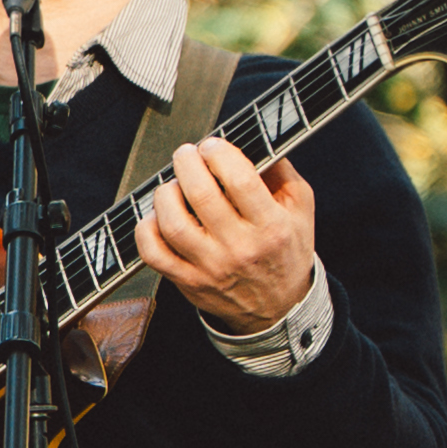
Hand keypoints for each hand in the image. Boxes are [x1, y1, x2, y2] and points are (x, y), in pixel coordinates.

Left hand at [132, 135, 319, 332]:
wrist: (278, 309)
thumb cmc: (286, 250)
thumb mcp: (300, 210)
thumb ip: (281, 172)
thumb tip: (252, 138)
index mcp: (271, 227)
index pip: (240, 181)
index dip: (220, 154)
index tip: (212, 146)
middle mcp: (240, 248)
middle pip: (202, 196)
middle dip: (187, 164)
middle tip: (186, 154)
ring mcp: (210, 267)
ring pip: (173, 224)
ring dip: (166, 194)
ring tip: (173, 185)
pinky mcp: (188, 282)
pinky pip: (154, 253)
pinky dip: (146, 229)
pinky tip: (157, 216)